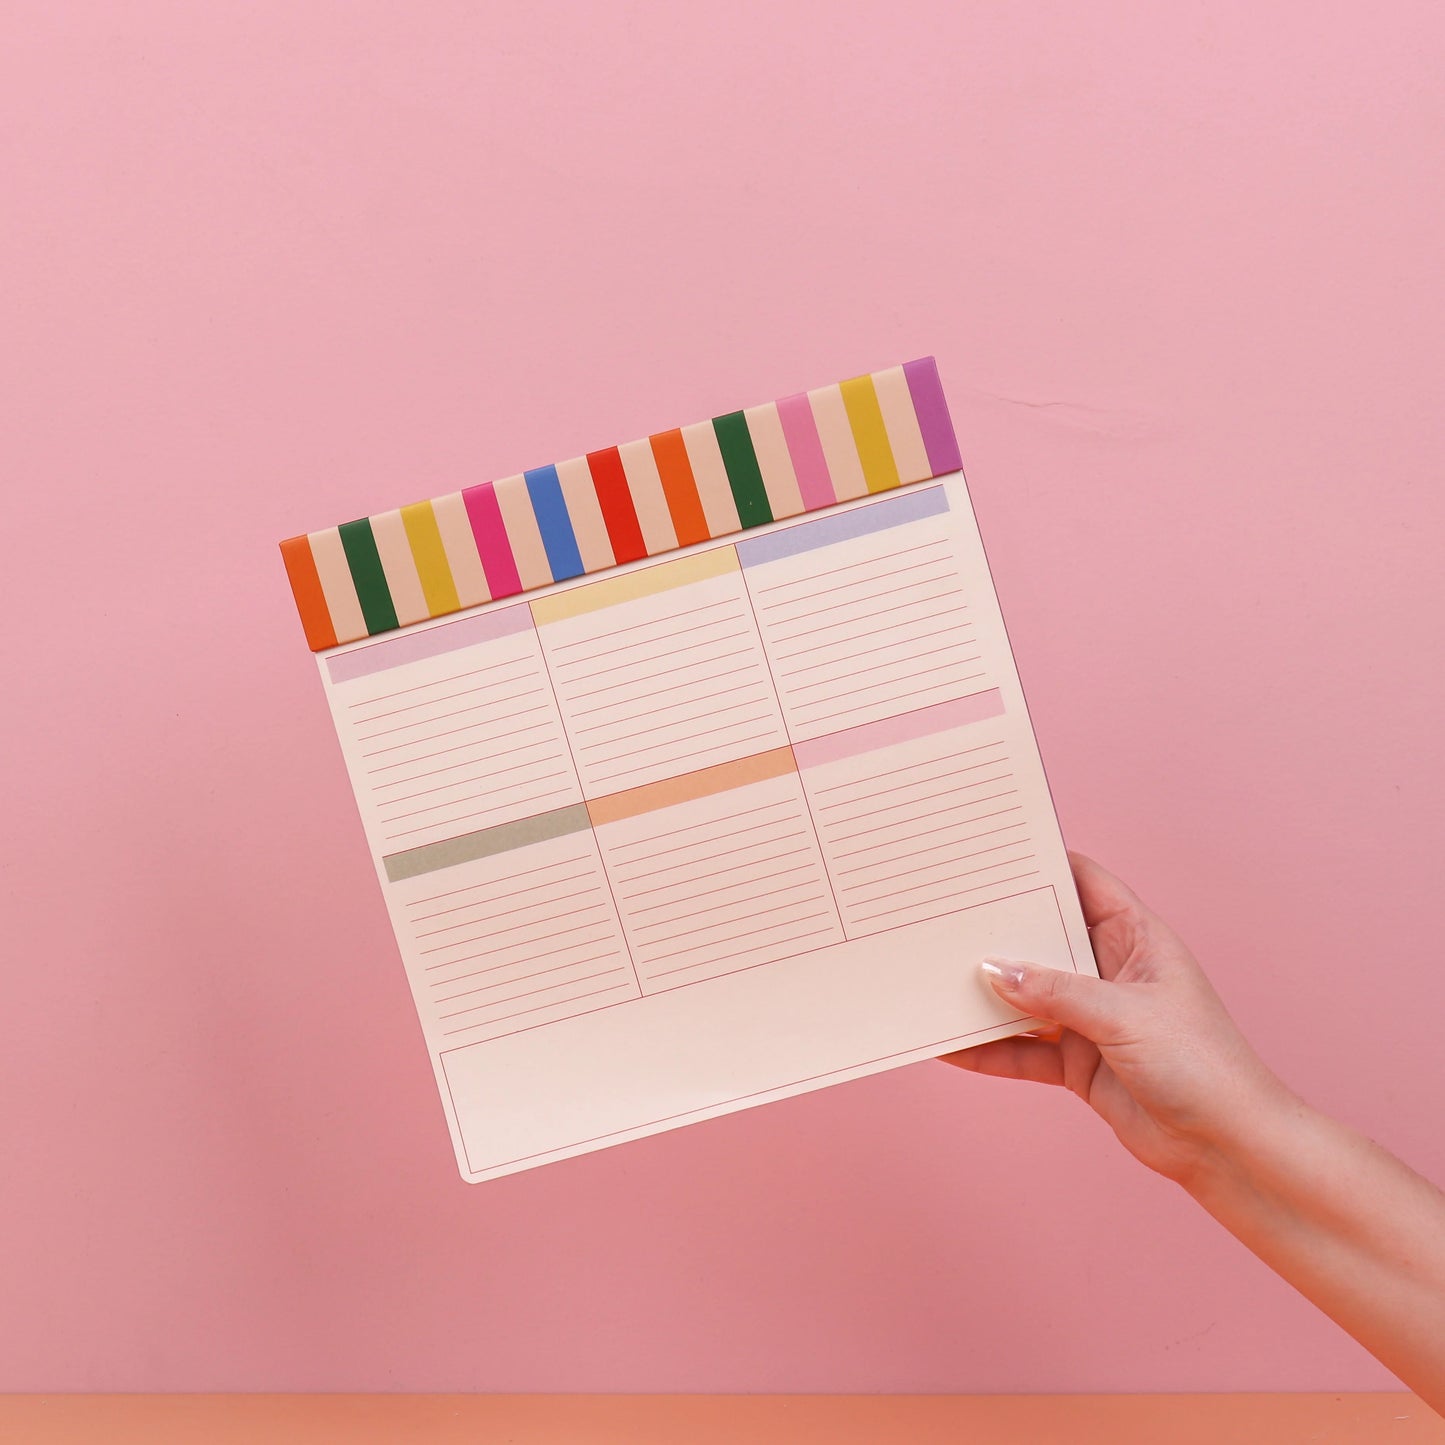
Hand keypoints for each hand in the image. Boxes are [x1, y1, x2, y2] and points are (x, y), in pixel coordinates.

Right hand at [943, 852, 1290, 1186]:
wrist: (1228, 1147)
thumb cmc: (1202, 1066)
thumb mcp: (1124, 1016)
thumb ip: (1056, 992)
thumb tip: (993, 971)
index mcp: (1136, 939)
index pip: (1084, 882)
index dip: (1043, 864)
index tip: (991, 855)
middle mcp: (1109, 971)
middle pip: (1044, 939)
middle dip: (998, 932)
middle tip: (945, 919)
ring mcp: (1091, 1018)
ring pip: (1027, 996)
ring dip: (987, 995)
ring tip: (934, 982)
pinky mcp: (1077, 1062)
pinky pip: (1022, 1049)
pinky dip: (988, 1049)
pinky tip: (951, 1046)